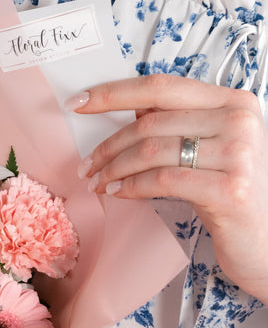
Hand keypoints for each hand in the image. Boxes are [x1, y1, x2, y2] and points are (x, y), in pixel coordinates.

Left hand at [72, 75, 267, 302]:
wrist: (267, 241)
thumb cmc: (232, 193)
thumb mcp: (211, 149)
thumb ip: (178, 124)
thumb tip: (129, 110)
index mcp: (233, 101)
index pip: (162, 86)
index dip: (114, 93)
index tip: (78, 103)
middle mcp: (239, 119)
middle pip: (151, 122)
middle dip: (108, 145)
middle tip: (85, 164)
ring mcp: (238, 154)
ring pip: (152, 150)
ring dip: (114, 168)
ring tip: (98, 182)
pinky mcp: (229, 189)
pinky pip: (163, 181)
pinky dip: (132, 186)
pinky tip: (117, 193)